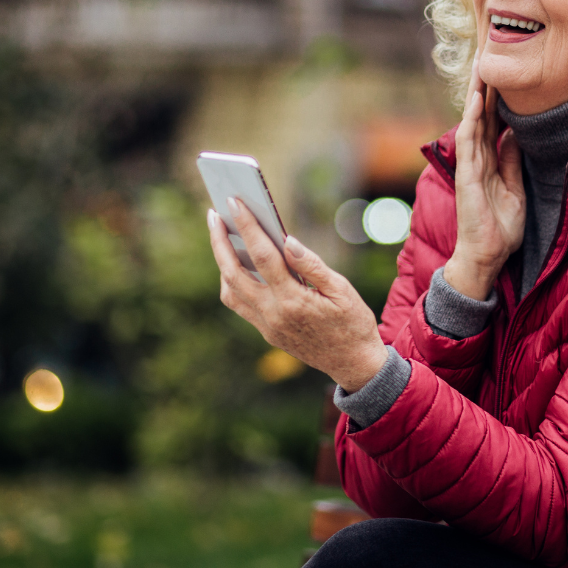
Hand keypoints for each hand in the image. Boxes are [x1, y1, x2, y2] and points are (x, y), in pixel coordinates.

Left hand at [208, 198, 387, 392]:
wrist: (353, 364)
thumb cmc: (353, 323)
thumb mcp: (341, 290)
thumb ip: (312, 265)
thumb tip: (287, 240)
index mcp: (294, 300)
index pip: (263, 256)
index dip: (247, 226)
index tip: (235, 202)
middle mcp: (273, 314)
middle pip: (233, 273)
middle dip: (219, 242)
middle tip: (214, 215)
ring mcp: (267, 326)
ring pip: (230, 291)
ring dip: (221, 262)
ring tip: (222, 236)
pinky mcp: (266, 332)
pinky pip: (239, 304)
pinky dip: (232, 281)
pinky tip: (237, 264)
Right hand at [445, 57, 525, 300]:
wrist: (487, 258)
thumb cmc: (501, 229)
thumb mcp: (515, 189)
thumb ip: (512, 162)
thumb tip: (515, 135)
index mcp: (489, 161)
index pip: (492, 121)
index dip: (496, 96)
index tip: (502, 70)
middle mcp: (477, 159)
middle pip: (480, 114)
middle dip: (483, 85)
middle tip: (487, 54)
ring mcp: (470, 166)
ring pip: (472, 121)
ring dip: (475, 94)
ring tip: (480, 66)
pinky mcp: (467, 176)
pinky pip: (469, 142)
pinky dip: (471, 119)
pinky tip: (475, 100)